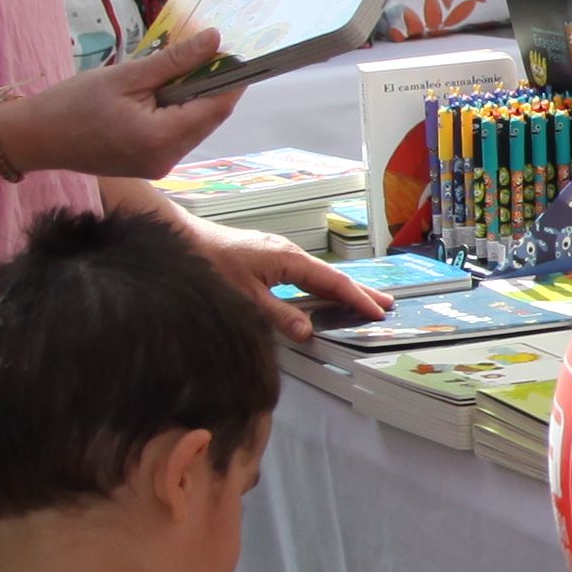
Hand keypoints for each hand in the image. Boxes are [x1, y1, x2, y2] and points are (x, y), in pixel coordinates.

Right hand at [2, 34, 247, 181]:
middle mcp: (167, 159)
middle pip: (208, 119)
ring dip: (194, 98)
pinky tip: (163, 92)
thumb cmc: (73, 103)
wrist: (35, 137)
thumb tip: (214, 39)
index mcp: (162, 139)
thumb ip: (174, 60)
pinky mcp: (150, 165)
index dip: (233, 80)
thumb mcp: (126, 75)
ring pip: (194, 126)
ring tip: (180, 69)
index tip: (237, 52)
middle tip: (208, 52)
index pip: (216, 108)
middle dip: (213, 86)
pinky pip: (177, 135)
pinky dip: (178, 112)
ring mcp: (159, 166)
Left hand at [165, 205, 387, 340]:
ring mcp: (280, 253)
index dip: (357, 299)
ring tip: (363, 301)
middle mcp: (290, 253)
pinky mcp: (270, 256)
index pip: (332, 282)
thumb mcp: (245, 296)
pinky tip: (324, 294)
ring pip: (320, 274)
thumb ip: (278, 315)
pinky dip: (322, 286)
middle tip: (387, 305)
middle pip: (333, 275)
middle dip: (360, 291)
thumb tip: (309, 332)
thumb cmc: (211, 264)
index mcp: (289, 260)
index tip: (378, 312)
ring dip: (342, 289)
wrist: (184, 239)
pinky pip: (306, 273)